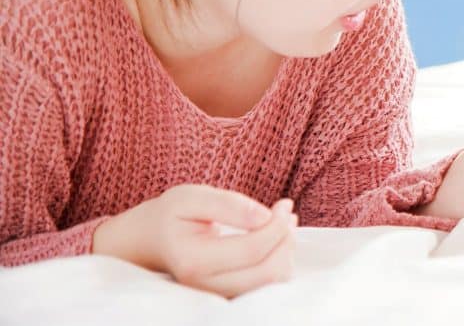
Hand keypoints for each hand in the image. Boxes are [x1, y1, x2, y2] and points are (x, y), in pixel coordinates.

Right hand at [93, 184, 296, 297]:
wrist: (149, 242)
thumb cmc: (171, 216)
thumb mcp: (191, 197)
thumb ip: (229, 205)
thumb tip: (266, 216)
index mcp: (194, 261)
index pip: (252, 250)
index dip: (277, 226)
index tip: (285, 204)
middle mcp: (206, 286)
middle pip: (268, 271)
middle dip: (286, 238)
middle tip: (286, 212)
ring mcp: (218, 295)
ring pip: (272, 281)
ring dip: (286, 250)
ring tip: (282, 222)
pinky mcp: (229, 295)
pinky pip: (268, 284)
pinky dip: (280, 260)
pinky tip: (275, 238)